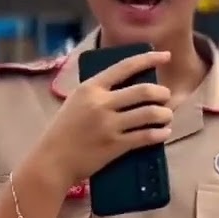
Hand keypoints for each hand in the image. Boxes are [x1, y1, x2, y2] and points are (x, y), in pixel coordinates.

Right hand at [30, 50, 174, 189]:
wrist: (52, 162)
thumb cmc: (63, 131)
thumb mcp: (76, 101)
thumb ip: (98, 91)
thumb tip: (127, 84)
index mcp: (90, 88)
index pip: (125, 66)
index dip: (148, 59)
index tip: (166, 56)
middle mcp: (101, 103)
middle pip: (143, 91)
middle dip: (162, 93)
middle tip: (166, 97)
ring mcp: (108, 125)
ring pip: (149, 113)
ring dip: (164, 114)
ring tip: (166, 116)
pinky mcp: (115, 145)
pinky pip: (145, 136)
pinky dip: (159, 134)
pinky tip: (164, 133)